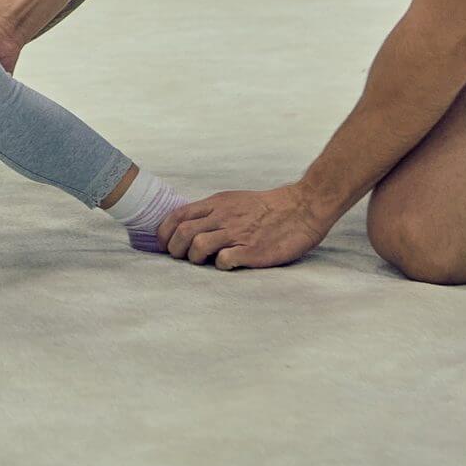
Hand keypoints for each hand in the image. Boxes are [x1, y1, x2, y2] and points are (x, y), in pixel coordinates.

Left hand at [158, 184, 325, 269]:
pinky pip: (224, 260)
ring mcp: (237, 233)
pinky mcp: (252, 250)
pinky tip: (227, 264)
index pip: (178, 216)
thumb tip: (188, 227)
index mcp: (217, 204)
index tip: (164, 245)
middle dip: (174, 249)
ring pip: (198, 247)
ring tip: (204, 262)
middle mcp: (223, 217)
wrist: (301, 208)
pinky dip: (220, 265)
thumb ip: (211, 212)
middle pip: (183, 233)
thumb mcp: (233, 200)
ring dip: (194, 259)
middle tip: (182, 258)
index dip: (164, 233)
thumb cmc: (266, 207)